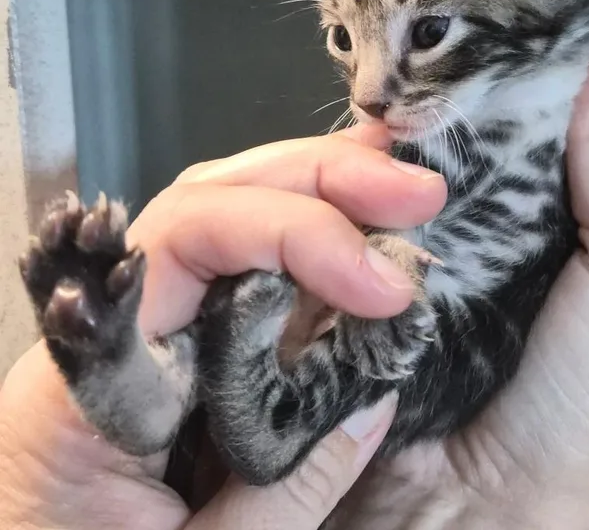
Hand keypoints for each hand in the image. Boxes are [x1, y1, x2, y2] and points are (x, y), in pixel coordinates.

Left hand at [0, 126, 446, 529]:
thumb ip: (289, 489)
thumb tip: (376, 399)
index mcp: (88, 375)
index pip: (183, 237)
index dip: (293, 234)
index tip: (382, 289)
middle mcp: (116, 323)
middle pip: (212, 198)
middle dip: (322, 181)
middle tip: (417, 193)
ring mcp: (153, 323)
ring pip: (230, 210)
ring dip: (323, 189)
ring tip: (402, 190)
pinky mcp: (186, 340)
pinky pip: (247, 265)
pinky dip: (313, 236)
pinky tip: (363, 226)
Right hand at [335, 27, 588, 529]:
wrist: (466, 504)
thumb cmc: (573, 413)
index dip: (583, 52)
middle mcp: (529, 210)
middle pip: (514, 112)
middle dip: (491, 71)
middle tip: (466, 18)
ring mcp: (457, 225)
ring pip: (446, 140)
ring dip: (430, 115)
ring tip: (414, 74)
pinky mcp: (397, 248)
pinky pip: (388, 185)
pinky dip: (381, 161)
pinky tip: (374, 136)